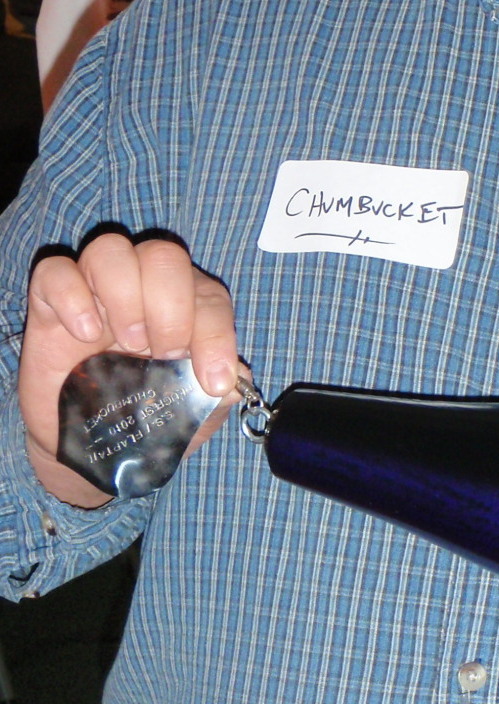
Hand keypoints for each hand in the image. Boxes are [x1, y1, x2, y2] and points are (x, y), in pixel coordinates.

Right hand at [18, 233, 239, 507]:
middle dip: (172, 306)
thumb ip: (216, 396)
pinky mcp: (49, 303)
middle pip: (164, 256)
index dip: (217, 334)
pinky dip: (72, 297)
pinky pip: (54, 271)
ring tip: (129, 344)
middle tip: (164, 354)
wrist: (91, 449)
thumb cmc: (147, 419)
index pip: (210, 296)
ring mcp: (95, 290)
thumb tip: (238, 380)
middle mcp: (143, 289)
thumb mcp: (190, 415)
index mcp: (187, 309)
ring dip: (126, 295)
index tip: (214, 381)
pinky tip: (84, 334)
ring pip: (111, 249)